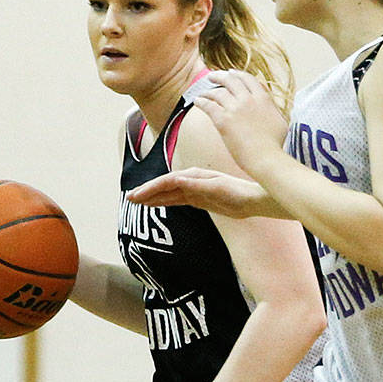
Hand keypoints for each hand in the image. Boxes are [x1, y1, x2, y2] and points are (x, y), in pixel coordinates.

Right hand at [127, 168, 269, 217]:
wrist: (252, 200)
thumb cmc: (237, 192)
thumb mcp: (216, 188)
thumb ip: (196, 184)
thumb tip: (177, 180)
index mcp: (193, 176)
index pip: (166, 182)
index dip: (150, 188)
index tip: (136, 195)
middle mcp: (191, 181)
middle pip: (164, 186)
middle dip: (147, 192)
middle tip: (130, 198)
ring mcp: (194, 190)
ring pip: (169, 193)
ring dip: (153, 196)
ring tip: (137, 201)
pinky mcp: (199, 199)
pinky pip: (177, 200)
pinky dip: (165, 202)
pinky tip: (156, 204)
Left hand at [192, 70, 288, 177]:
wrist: (265, 158)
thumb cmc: (275, 145)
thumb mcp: (280, 120)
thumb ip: (271, 108)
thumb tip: (268, 105)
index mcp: (263, 98)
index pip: (248, 79)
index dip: (237, 74)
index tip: (231, 73)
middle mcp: (248, 99)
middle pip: (231, 81)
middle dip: (220, 76)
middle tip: (212, 77)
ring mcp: (235, 109)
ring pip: (218, 92)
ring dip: (208, 90)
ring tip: (202, 92)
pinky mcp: (223, 120)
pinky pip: (208, 106)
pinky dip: (201, 101)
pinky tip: (197, 101)